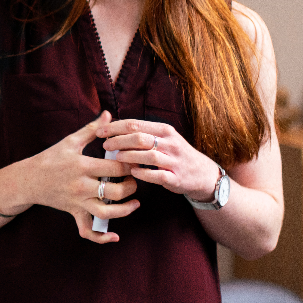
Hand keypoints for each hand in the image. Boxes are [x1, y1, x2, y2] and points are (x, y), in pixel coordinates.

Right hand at [23, 110, 139, 242]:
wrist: (28, 179)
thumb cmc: (50, 158)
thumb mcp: (70, 141)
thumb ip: (92, 129)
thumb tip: (109, 114)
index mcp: (82, 166)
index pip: (116, 168)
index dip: (131, 165)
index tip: (137, 161)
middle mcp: (81, 186)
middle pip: (116, 191)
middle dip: (131, 186)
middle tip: (135, 179)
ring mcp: (78, 202)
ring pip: (107, 213)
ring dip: (125, 210)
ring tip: (134, 202)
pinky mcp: (74, 213)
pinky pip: (87, 231)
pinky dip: (101, 238)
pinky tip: (115, 236)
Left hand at [96, 119, 221, 201]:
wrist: (202, 174)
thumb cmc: (175, 154)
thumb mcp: (163, 138)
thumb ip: (142, 132)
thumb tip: (113, 125)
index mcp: (164, 130)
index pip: (135, 124)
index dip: (115, 127)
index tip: (100, 131)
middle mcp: (170, 143)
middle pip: (139, 138)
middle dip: (119, 140)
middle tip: (105, 145)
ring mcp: (174, 161)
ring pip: (148, 155)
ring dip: (129, 156)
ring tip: (116, 157)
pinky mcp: (176, 178)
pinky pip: (157, 175)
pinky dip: (143, 173)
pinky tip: (132, 172)